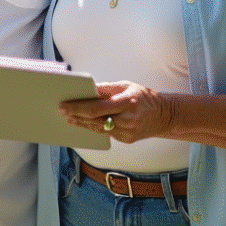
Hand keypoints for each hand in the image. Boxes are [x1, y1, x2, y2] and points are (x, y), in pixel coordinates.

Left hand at [59, 81, 175, 143]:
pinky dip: (93, 128)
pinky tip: (82, 124)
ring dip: (81, 124)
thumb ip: (105, 89)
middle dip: (76, 116)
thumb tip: (86, 91)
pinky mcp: (127, 140)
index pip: (97, 108)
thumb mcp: (125, 86)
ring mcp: (128, 132)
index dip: (78, 108)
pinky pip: (106, 134)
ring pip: (98, 129)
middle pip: (95, 120)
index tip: (64, 105)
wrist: (164, 114)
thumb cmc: (143, 96)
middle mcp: (128, 119)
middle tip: (61, 111)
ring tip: (68, 118)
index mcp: (127, 102)